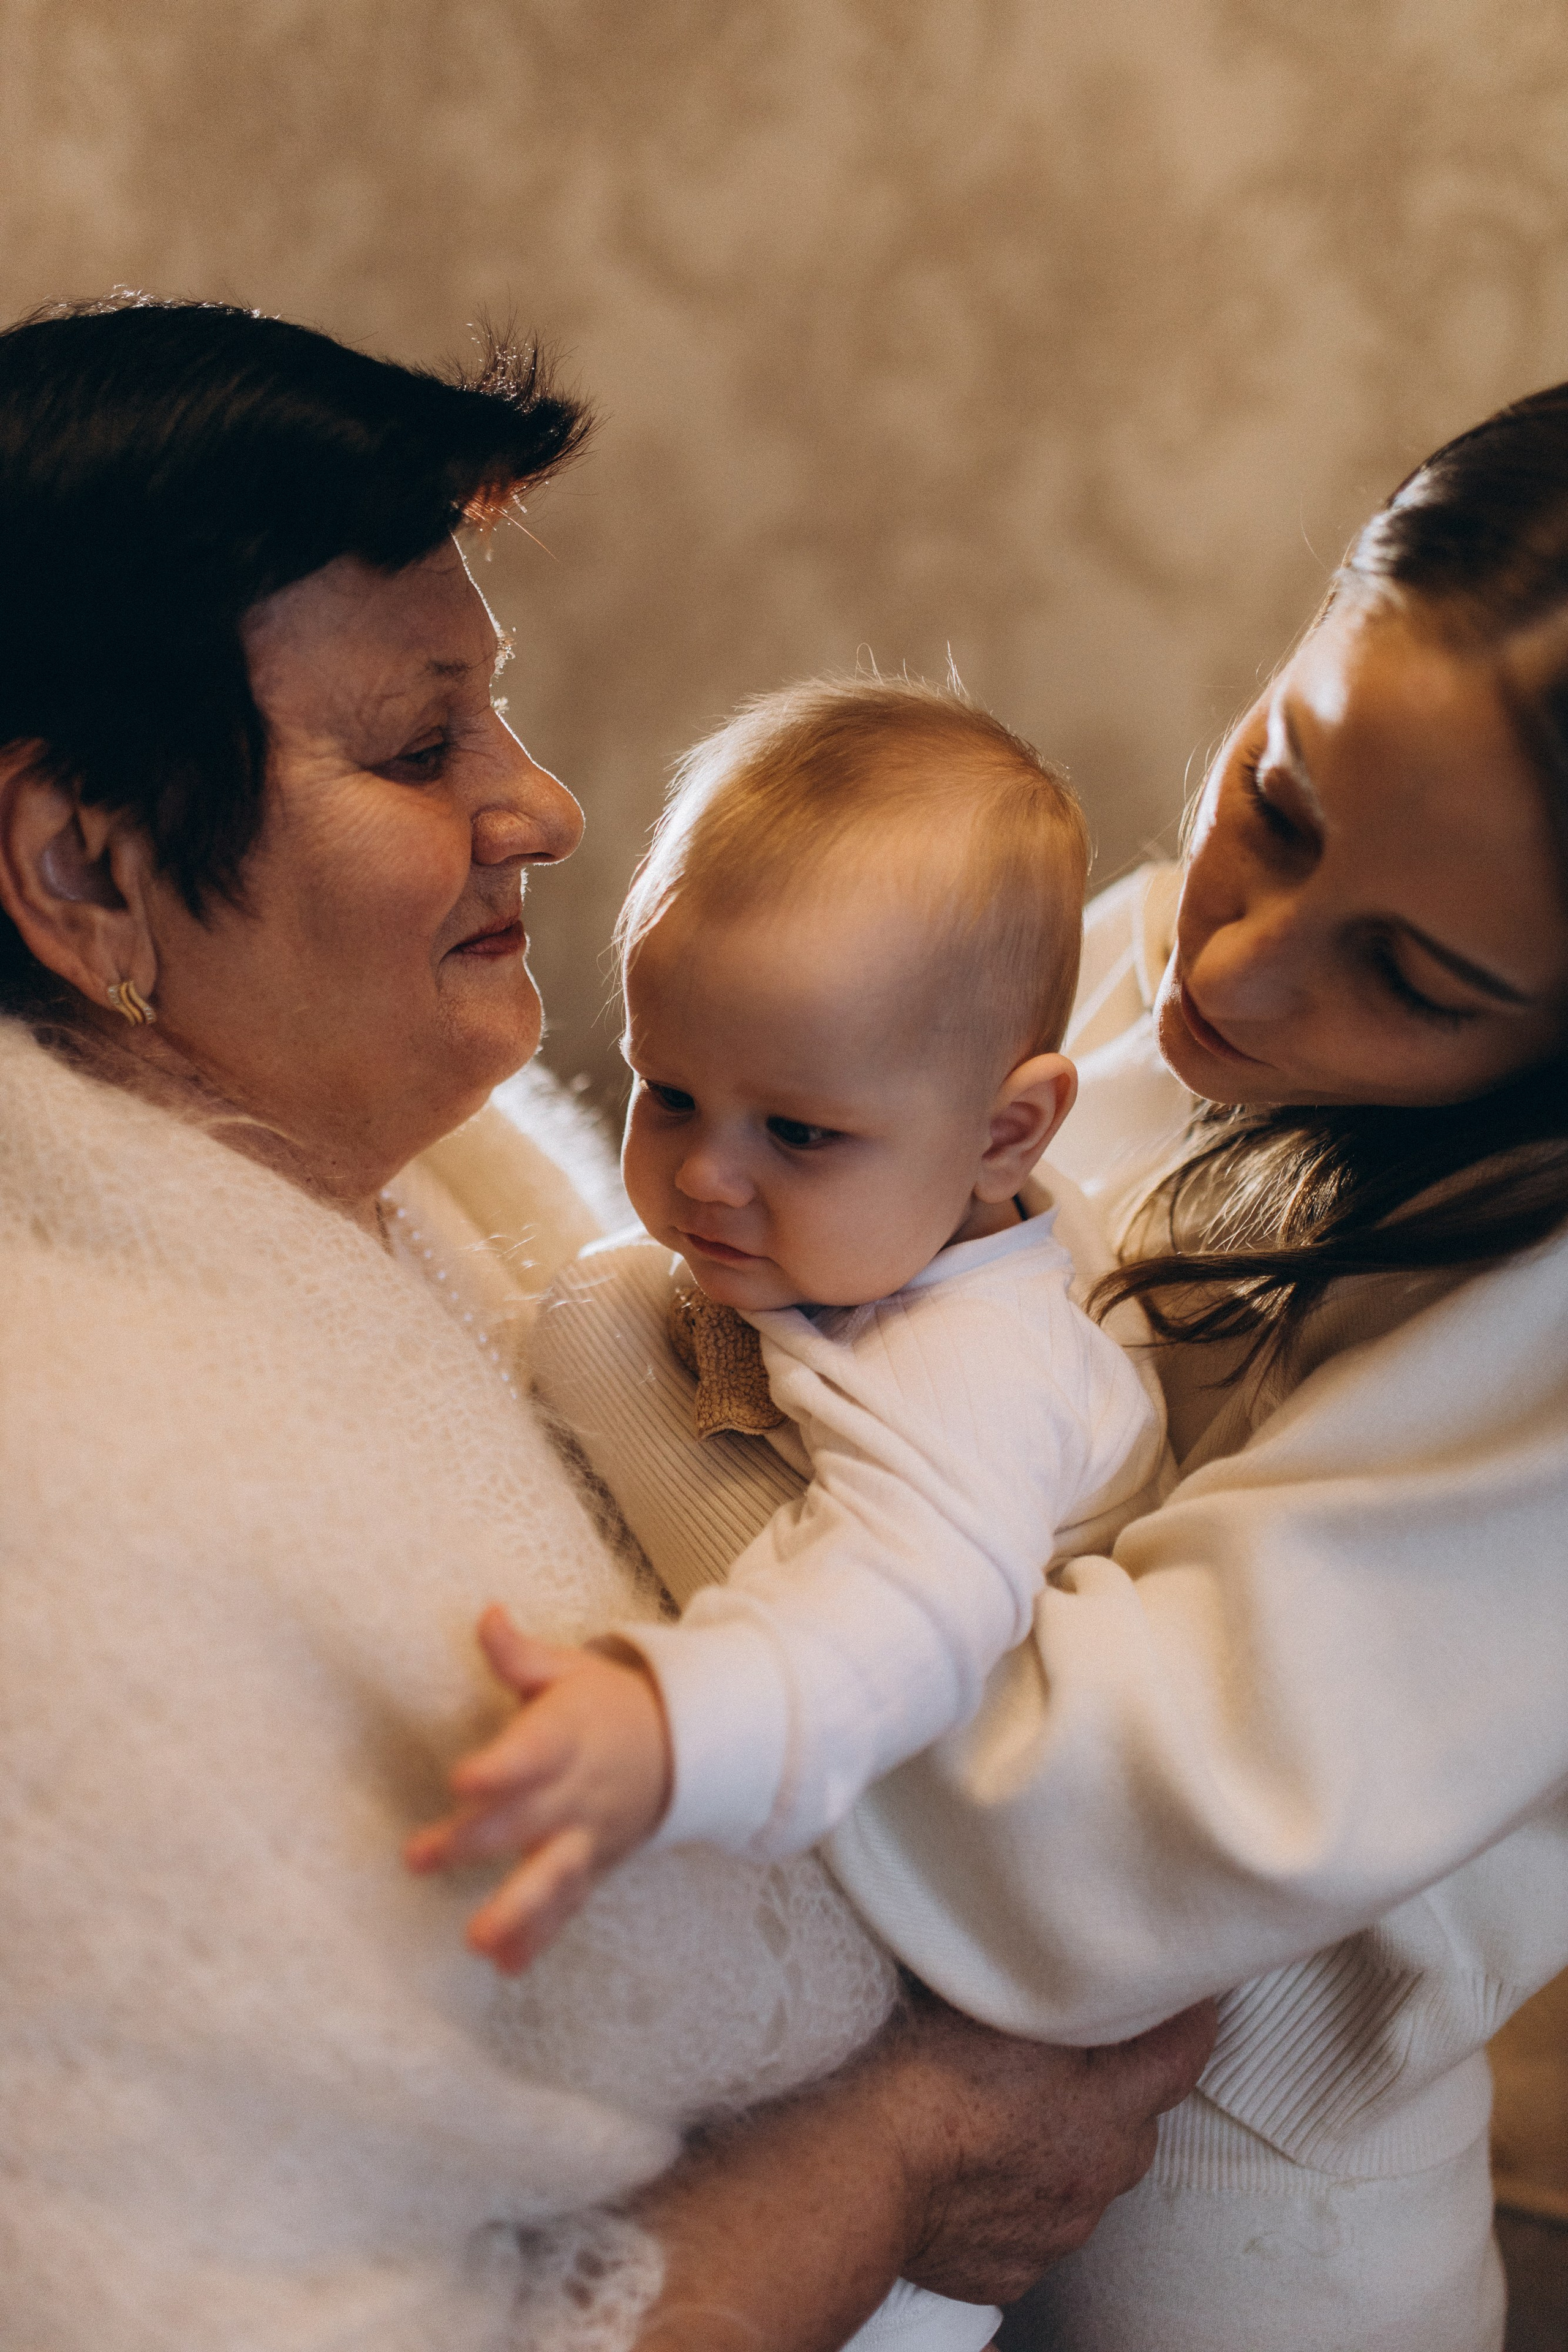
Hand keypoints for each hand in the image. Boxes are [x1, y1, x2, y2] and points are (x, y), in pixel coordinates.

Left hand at [404, 1604, 672, 1970]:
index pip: (532, 1751)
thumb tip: (485, 1615)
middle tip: (419, 1858)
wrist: (684, 1747)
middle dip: (473, 1841)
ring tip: (478, 1941)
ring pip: (552, 1876)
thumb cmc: (609, 1704)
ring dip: (516, 1910)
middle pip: (522, 1819)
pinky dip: (540, 1936)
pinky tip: (506, 1966)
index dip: (499, 1767)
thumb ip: (519, 1655)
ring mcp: (586, 1835)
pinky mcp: (592, 1866)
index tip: (461, 1778)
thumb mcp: (569, 1669)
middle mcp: (576, 1791)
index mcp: (567, 1736)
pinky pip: (567, 1905)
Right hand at [886, 1982, 1215, 2303]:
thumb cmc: (923, 2074)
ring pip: (1087, 2179)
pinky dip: (1023, 2197)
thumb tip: (1079, 1963)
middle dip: (1122, 2089)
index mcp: (1107, 2109)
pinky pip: (1036, 2226)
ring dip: (1071, 2147)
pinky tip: (982, 2169)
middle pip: (1136, 2126)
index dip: (1191, 2021)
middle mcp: (1095, 2178)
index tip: (1192, 1993)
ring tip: (1017, 2115)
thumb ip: (1052, 1990)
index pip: (1181, 2058)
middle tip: (1081, 2053)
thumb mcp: (1001, 2006)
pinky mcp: (1012, 2270)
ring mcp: (1056, 2233)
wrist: (864, 2172)